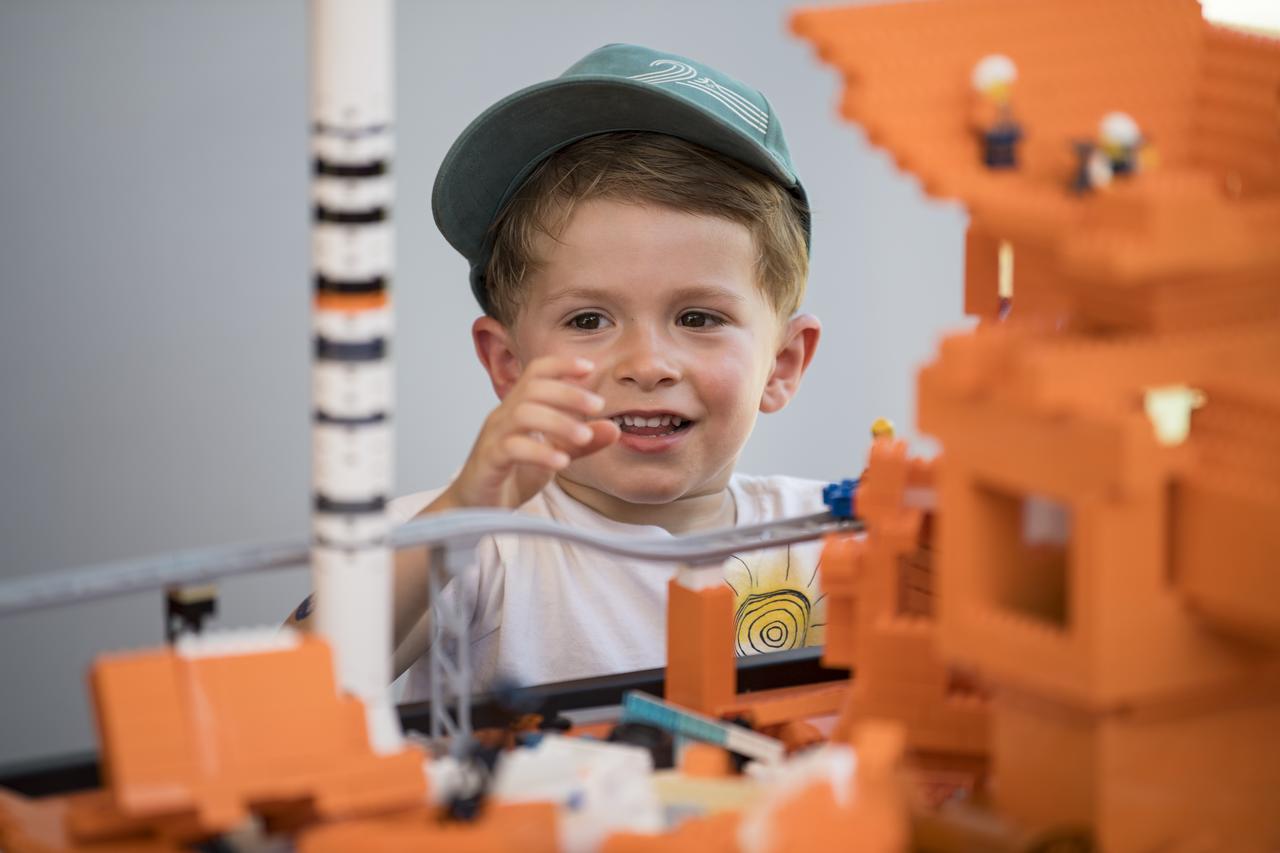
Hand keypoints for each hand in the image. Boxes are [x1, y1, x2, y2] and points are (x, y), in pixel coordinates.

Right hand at [444, 356, 619, 508]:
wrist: (477, 507)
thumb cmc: (512, 475)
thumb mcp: (555, 455)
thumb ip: (582, 443)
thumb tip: (614, 428)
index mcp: (519, 407)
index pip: (536, 372)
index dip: (561, 364)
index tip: (590, 367)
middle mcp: (504, 416)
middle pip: (533, 387)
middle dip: (569, 393)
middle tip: (598, 405)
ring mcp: (494, 437)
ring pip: (523, 413)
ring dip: (559, 421)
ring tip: (584, 436)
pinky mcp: (488, 461)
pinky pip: (512, 448)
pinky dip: (540, 452)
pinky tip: (561, 461)